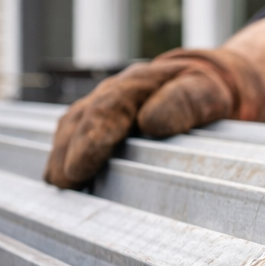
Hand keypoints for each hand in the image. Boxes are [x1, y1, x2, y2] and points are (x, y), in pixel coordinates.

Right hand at [44, 48, 261, 188]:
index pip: (109, 108)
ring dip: (61, 154)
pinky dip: (63, 153)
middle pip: (82, 119)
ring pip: (71, 126)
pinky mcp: (98, 119)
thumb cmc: (206, 92)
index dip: (92, 137)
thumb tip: (150, 122)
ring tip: (57, 184)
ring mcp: (102, 104)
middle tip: (63, 182)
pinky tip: (60, 177)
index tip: (80, 166)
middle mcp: (114, 91)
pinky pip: (72, 133)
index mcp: (141, 83)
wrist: (205, 81)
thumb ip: (183, 103)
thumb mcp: (207, 92)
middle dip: (69, 151)